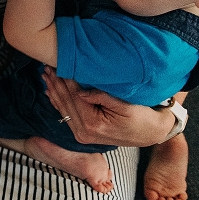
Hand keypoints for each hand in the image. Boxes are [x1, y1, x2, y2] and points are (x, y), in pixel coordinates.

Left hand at [42, 66, 168, 146]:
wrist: (153, 134)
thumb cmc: (143, 118)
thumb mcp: (125, 105)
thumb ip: (101, 97)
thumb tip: (80, 91)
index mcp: (93, 124)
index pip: (73, 96)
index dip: (64, 79)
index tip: (55, 65)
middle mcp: (84, 132)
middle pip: (65, 102)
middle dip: (55, 84)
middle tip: (45, 68)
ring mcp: (82, 135)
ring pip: (63, 108)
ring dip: (53, 91)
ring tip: (45, 75)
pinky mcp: (83, 134)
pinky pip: (66, 115)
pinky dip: (58, 102)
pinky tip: (50, 91)